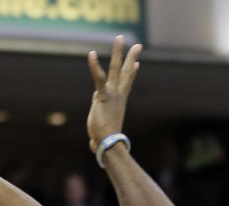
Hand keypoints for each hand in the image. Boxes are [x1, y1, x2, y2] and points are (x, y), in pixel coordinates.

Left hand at [86, 35, 141, 152]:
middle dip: (130, 57)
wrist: (108, 143)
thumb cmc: (104, 142)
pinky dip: (94, 65)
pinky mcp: (102, 96)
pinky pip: (98, 77)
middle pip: (126, 72)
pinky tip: (91, 53)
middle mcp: (118, 95)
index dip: (132, 73)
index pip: (127, 84)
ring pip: (115, 69)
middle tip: (137, 45)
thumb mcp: (101, 134)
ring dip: (118, 52)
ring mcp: (112, 94)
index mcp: (119, 101)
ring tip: (120, 38)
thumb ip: (96, 139)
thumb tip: (92, 146)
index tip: (136, 63)